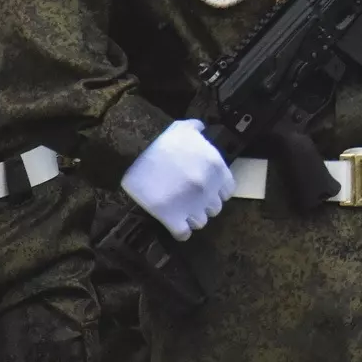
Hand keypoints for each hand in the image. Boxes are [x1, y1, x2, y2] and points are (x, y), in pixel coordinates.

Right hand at [120, 119, 236, 241]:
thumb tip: (201, 128)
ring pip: (200, 222)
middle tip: (191, 201)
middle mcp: (208, 188)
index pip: (227, 191)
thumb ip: (197, 130)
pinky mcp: (171, 216)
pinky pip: (183, 233)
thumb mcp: (185, 128)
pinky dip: (181, 233)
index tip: (207, 191)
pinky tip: (175, 226)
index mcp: (216, 168)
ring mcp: (191, 204)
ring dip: (192, 218)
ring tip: (182, 213)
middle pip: (214, 208)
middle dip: (204, 205)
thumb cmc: (161, 139)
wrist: (134, 152)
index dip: (217, 192)